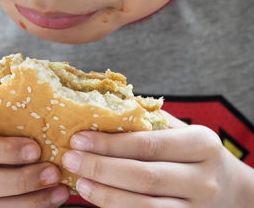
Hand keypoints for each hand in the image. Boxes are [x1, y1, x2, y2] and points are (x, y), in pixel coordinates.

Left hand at [62, 112, 253, 206]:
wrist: (234, 192)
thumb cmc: (197, 155)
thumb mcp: (184, 132)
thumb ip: (151, 122)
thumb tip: (106, 106)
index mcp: (201, 144)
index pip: (148, 144)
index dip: (110, 143)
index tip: (79, 138)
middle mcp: (202, 178)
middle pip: (143, 176)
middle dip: (101, 167)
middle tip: (70, 158)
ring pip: (144, 204)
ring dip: (106, 194)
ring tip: (79, 182)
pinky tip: (98, 198)